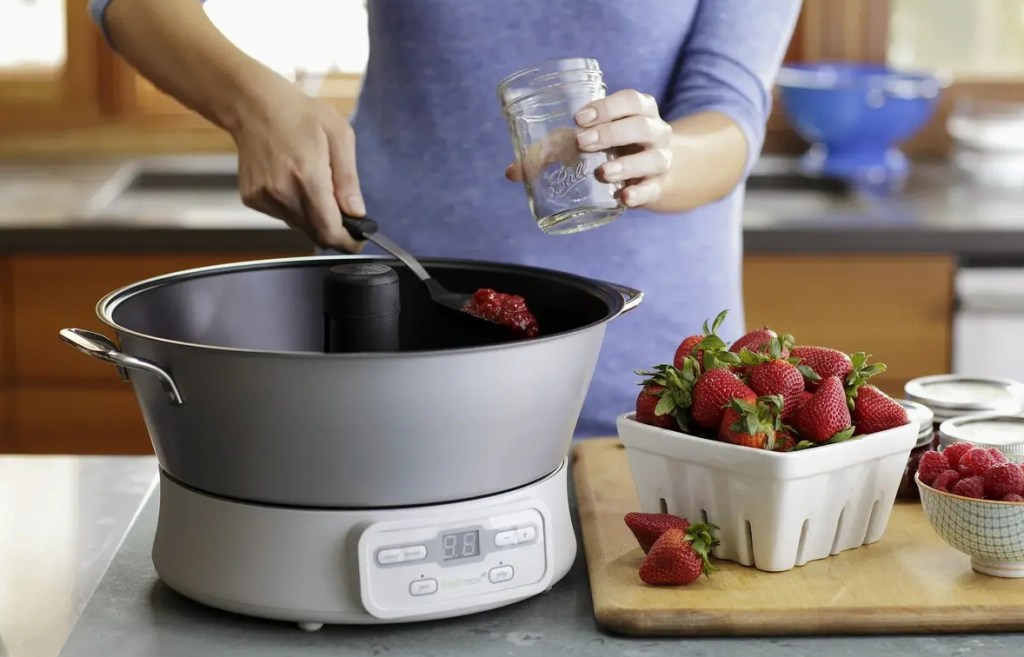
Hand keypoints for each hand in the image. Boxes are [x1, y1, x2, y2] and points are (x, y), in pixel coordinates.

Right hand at [232, 83, 364, 251]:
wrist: (253, 104)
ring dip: (314, 215)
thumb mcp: (339, 136)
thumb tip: (357, 213)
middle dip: (334, 227)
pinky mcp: (252, 198)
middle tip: (341, 206)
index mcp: (307, 177)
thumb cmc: (299, 114)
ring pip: (300, 226)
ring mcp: (264, 197)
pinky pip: (283, 215)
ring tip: (312, 181)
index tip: (359, 237)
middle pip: (316, 234)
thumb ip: (348, 179)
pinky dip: (295, 206)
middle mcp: (282, 193)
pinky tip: (292, 179)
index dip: (348, 241)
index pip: (329, 232)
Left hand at [505, 89, 672, 207]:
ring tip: (601, 172)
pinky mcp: (658, 188)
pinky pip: (652, 190)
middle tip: (582, 143)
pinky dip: (639, 194)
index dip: (607, 107)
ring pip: (652, 158)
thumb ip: (551, 152)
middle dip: (610, 133)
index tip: (579, 118)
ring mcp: (660, 161)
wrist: (651, 174)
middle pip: (641, 126)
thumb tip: (512, 171)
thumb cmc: (611, 148)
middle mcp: (655, 132)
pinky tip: (624, 198)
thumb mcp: (588, 141)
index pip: (630, 100)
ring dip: (626, 164)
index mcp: (639, 111)